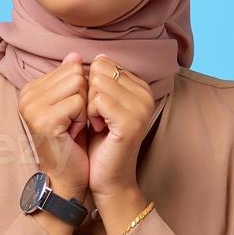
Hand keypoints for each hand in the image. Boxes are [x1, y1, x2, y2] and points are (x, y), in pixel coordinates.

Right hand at [18, 53, 89, 198]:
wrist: (67, 176)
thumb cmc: (71, 142)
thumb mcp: (71, 105)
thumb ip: (69, 79)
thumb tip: (73, 54)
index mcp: (30, 89)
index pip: (70, 67)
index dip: (80, 91)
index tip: (71, 114)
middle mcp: (26, 95)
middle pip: (75, 74)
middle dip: (84, 98)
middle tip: (74, 121)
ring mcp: (32, 107)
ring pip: (78, 86)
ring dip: (84, 108)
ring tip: (73, 126)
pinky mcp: (44, 120)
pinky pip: (79, 103)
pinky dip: (82, 119)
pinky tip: (72, 133)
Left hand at [85, 54, 152, 200]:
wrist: (108, 178)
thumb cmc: (99, 143)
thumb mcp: (98, 105)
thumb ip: (96, 80)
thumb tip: (87, 56)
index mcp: (140, 87)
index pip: (104, 63)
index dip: (90, 85)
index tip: (96, 109)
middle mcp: (146, 94)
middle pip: (100, 69)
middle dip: (88, 92)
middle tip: (95, 117)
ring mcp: (141, 107)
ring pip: (97, 83)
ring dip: (88, 104)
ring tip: (96, 123)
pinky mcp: (131, 121)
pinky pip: (98, 100)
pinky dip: (90, 114)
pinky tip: (97, 128)